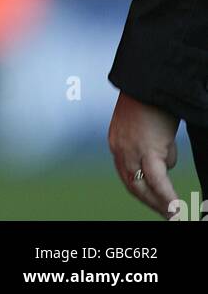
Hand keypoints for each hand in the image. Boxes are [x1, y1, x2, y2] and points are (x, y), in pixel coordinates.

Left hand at [108, 90, 180, 216]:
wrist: (148, 78)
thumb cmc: (151, 97)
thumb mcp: (145, 124)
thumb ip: (150, 143)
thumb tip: (164, 160)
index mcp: (116, 142)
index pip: (127, 176)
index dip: (142, 192)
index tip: (155, 203)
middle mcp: (119, 149)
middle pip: (134, 186)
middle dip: (151, 203)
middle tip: (167, 215)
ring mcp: (131, 150)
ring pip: (145, 187)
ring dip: (161, 205)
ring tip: (175, 215)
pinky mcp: (147, 148)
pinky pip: (158, 180)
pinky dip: (168, 197)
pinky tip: (177, 209)